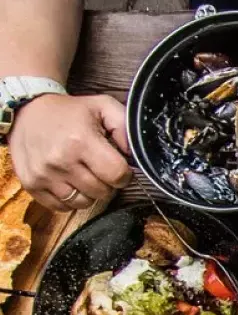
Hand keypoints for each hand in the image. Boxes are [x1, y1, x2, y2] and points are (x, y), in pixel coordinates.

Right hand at [7, 93, 131, 209]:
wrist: (25, 110)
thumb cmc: (69, 111)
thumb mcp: (102, 106)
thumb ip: (124, 127)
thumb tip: (135, 154)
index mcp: (80, 141)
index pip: (117, 176)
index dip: (124, 174)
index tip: (118, 166)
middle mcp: (60, 161)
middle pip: (102, 192)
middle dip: (107, 183)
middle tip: (99, 168)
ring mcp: (43, 175)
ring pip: (83, 203)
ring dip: (89, 192)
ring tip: (83, 174)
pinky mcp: (31, 185)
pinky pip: (61, 207)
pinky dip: (69, 199)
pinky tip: (68, 181)